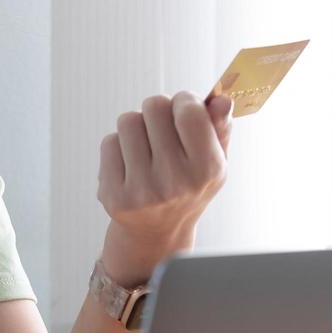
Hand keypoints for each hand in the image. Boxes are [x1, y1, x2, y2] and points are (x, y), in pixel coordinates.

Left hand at [97, 92, 233, 281]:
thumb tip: (222, 101)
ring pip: (128, 120)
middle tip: (163, 132)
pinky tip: (130, 165)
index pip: (189, 110)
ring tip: (146, 149)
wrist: (158, 232)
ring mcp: (142, 190)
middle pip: (155, 106)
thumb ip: (220, 128)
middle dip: (158, 111)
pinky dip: (118, 147)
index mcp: (207, 170)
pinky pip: (109, 142)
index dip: (185, 101)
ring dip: (136, 127)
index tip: (184, 110)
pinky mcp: (114, 195)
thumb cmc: (188, 187)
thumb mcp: (213, 161)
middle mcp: (176, 182)